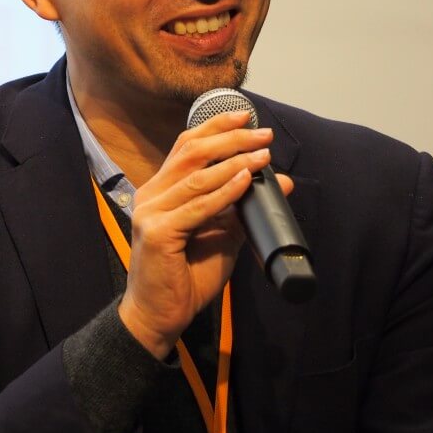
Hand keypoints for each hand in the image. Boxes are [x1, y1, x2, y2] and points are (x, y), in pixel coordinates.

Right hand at [117, 110, 293, 358]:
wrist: (160, 316)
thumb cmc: (186, 277)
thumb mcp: (221, 236)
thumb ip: (244, 208)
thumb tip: (282, 182)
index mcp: (159, 191)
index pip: (185, 147)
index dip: (215, 128)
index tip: (246, 116)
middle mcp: (150, 195)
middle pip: (190, 153)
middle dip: (230, 138)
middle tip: (263, 133)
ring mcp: (150, 213)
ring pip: (196, 177)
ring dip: (234, 161)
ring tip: (263, 154)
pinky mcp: (158, 233)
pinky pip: (198, 207)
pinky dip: (225, 191)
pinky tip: (246, 180)